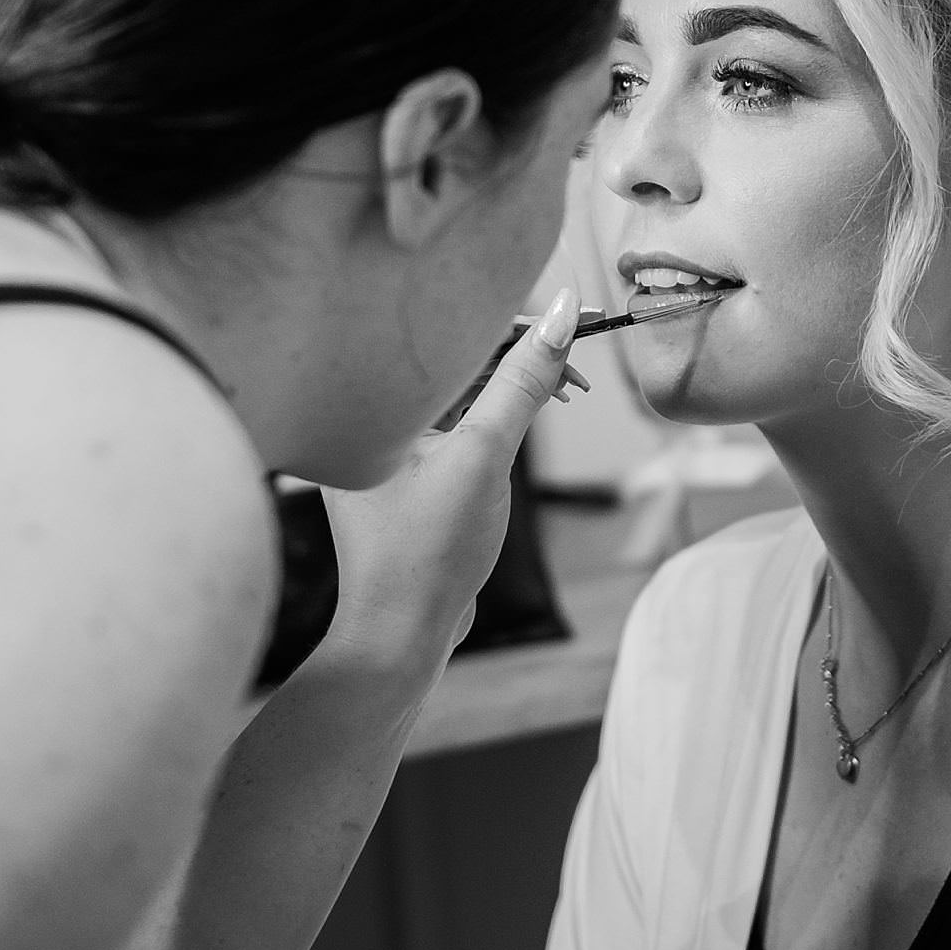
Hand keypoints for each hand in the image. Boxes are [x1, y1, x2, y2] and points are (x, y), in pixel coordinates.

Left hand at [316, 285, 586, 668]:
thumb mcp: (485, 456)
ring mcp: (388, 443)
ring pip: (462, 390)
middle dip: (523, 352)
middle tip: (580, 361)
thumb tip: (559, 313)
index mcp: (371, 398)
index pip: (454, 334)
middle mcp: (371, 414)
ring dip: (515, 384)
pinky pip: (456, 421)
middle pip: (458, 358)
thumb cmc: (428, 550)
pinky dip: (498, 414)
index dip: (521, 322)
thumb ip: (521, 382)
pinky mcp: (406, 470)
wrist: (399, 636)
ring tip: (568, 389)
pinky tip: (533, 413)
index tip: (578, 318)